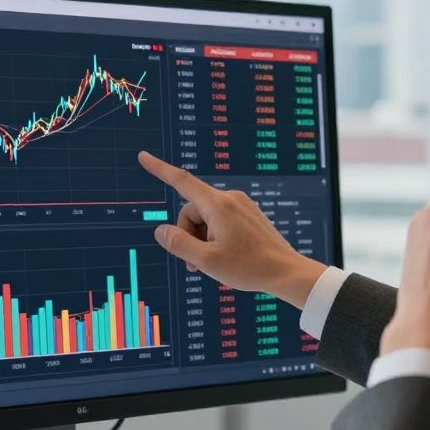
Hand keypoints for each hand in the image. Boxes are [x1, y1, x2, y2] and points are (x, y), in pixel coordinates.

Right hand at [137, 151, 326, 307]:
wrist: (286, 272)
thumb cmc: (248, 267)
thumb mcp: (205, 261)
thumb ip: (178, 243)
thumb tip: (161, 230)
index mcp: (218, 205)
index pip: (181, 181)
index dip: (159, 169)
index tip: (143, 157)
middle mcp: (230, 199)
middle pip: (192, 211)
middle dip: (188, 236)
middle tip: (195, 265)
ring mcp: (241, 206)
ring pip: (206, 219)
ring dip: (201, 240)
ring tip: (212, 264)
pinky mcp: (248, 215)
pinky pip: (220, 222)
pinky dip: (214, 238)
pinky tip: (225, 258)